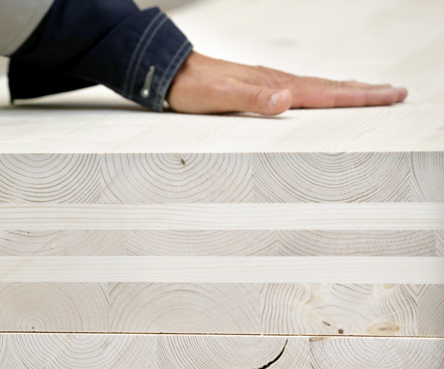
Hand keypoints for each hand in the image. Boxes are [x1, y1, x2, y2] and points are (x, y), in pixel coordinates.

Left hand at [167, 51, 407, 115]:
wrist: (169, 71)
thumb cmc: (192, 88)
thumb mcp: (219, 97)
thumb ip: (252, 100)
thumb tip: (286, 100)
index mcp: (275, 86)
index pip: (326, 93)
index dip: (359, 97)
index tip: (390, 96)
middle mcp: (276, 81)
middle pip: (330, 87)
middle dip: (365, 92)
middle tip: (397, 93)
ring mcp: (269, 81)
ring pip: (318, 86)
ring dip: (347, 90)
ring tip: (371, 92)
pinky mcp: (258, 84)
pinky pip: (301, 87)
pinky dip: (320, 90)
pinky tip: (318, 92)